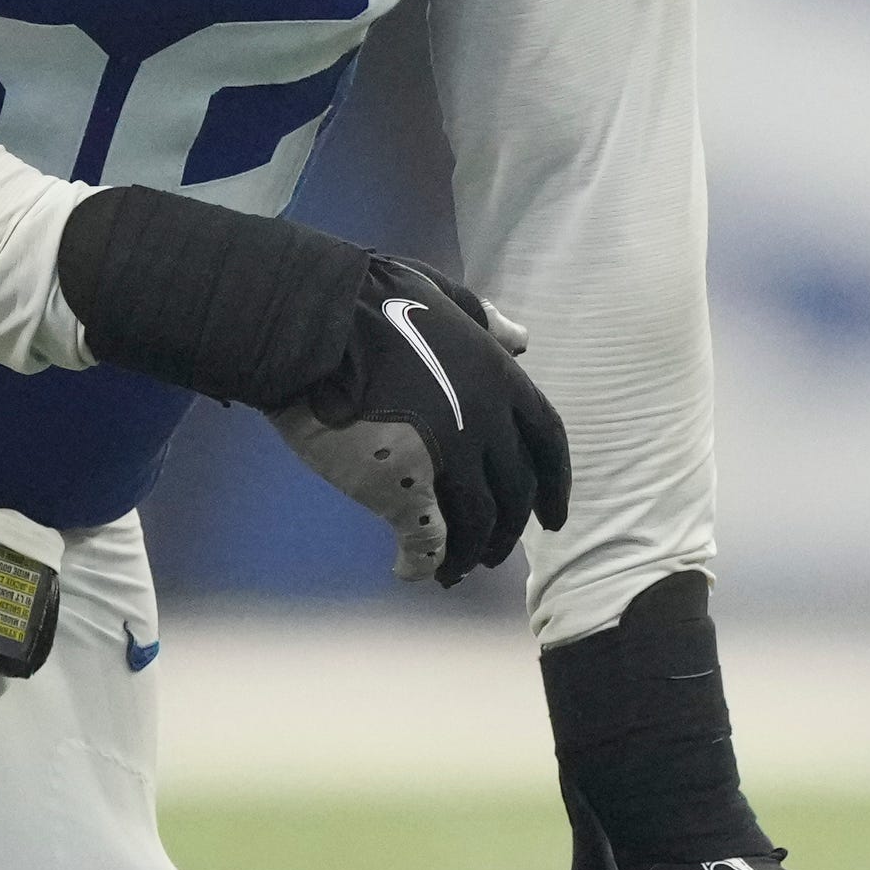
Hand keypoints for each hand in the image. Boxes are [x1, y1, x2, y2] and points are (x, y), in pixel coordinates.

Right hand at [273, 257, 572, 584]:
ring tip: (452, 571)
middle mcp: (487, 419)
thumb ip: (485, 322)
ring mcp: (449, 456)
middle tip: (495, 553)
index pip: (548, 441)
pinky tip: (408, 572)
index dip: (555, 484)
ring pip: (478, 523)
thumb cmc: (369, 300)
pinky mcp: (403, 486)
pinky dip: (423, 564)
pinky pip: (429, 540)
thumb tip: (521, 338)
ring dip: (470, 554)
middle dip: (508, 529)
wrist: (314, 320)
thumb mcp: (444, 297)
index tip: (553, 516)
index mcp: (499, 376)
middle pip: (516, 491)